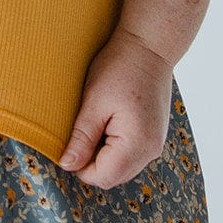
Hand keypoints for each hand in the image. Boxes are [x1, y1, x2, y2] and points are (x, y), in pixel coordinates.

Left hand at [57, 26, 173, 188]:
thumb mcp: (94, 101)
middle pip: (113, 176)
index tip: (69, 141)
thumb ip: (81, 138)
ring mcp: (155, 144)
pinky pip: (130, 154)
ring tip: (96, 121)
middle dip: (92, 160)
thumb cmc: (120, 67)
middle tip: (81, 128)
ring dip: (103, 153)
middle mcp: (151, 151)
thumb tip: (66, 165)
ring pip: (121, 166)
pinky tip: (109, 119)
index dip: (79, 165)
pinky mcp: (154, 136)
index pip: (102, 177)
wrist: (149, 45)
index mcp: (136, 144)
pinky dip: (115, 145)